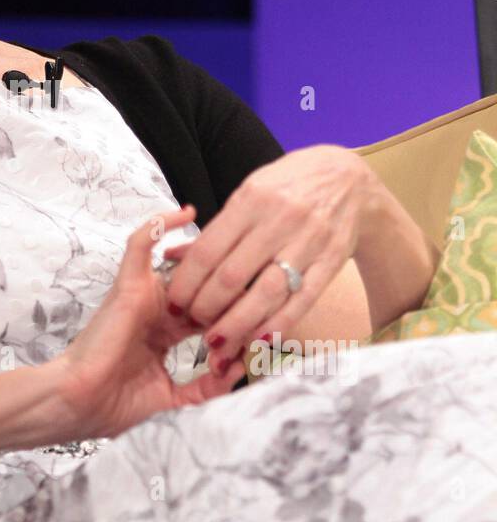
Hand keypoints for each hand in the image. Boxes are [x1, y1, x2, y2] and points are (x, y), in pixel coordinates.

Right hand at [52, 206, 240, 441]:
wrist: (79, 407)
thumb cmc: (113, 408)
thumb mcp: (175, 401)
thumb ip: (208, 388)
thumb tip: (240, 367)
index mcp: (167, 335)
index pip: (212, 314)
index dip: (239, 316)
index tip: (265, 323)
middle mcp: (158, 311)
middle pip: (205, 286)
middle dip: (234, 288)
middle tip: (263, 286)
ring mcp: (144, 295)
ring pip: (184, 262)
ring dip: (212, 256)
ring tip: (241, 249)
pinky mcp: (129, 285)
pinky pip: (141, 243)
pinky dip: (159, 223)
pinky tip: (187, 210)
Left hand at [161, 146, 380, 372]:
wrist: (349, 179)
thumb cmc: (289, 185)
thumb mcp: (249, 193)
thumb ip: (215, 230)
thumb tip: (171, 258)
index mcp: (251, 199)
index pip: (208, 250)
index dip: (186, 283)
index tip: (174, 303)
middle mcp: (279, 220)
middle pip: (233, 276)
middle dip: (206, 308)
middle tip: (192, 323)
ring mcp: (308, 242)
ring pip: (266, 294)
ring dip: (237, 325)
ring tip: (217, 343)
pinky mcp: (331, 262)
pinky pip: (301, 301)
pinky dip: (277, 325)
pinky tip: (257, 340)